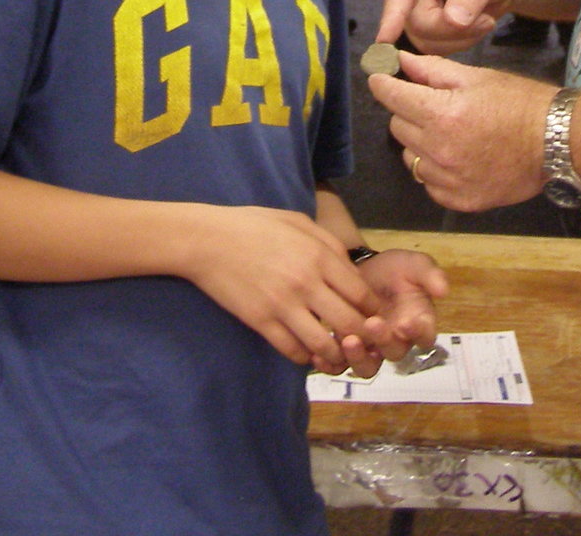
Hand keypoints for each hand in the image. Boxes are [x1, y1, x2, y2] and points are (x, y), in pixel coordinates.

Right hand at [179, 206, 381, 372]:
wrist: (208, 240)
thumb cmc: (255, 226)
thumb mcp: (300, 223)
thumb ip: (330, 246)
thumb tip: (352, 271)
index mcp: (320, 256)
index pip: (362, 294)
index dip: (372, 311)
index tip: (371, 317)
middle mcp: (307, 283)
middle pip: (350, 324)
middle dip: (361, 337)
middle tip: (361, 341)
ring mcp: (283, 305)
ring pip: (323, 344)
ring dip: (334, 354)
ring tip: (335, 353)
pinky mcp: (260, 321)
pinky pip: (291, 350)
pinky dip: (304, 356)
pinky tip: (306, 351)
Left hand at [340, 248, 448, 376]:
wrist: (361, 267)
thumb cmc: (393, 269)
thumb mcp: (414, 265)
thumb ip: (430, 274)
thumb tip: (444, 289)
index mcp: (418, 322)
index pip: (425, 336)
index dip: (418, 333)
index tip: (407, 321)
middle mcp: (397, 341)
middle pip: (394, 353)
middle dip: (384, 341)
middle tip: (373, 323)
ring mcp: (371, 349)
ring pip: (368, 367)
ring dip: (359, 358)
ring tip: (348, 340)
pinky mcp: (347, 351)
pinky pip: (340, 366)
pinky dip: (331, 365)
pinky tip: (320, 355)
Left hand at [369, 52, 558, 211]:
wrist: (557, 142)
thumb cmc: (520, 103)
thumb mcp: (477, 77)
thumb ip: (433, 70)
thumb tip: (400, 61)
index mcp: (441, 114)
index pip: (391, 97)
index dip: (383, 84)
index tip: (381, 79)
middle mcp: (439, 150)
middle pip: (397, 127)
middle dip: (408, 112)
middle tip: (432, 105)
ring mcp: (448, 180)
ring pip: (410, 157)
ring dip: (420, 143)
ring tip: (449, 134)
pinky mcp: (459, 200)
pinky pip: (428, 183)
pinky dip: (435, 170)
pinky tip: (457, 157)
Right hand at [377, 0, 517, 54]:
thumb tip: (453, 21)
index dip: (393, 15)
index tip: (383, 39)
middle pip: (416, 23)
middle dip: (453, 29)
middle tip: (487, 21)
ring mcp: (413, 6)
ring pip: (425, 40)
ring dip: (460, 38)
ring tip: (485, 19)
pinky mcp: (423, 25)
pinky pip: (434, 47)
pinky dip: (460, 42)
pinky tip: (476, 25)